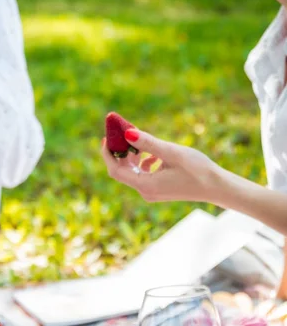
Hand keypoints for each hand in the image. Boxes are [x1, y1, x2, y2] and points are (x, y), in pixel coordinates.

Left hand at [101, 128, 224, 203]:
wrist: (218, 188)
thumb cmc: (198, 170)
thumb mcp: (172, 152)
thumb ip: (148, 143)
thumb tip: (127, 132)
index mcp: (145, 185)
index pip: (115, 170)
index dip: (108, 154)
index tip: (107, 137)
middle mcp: (145, 191)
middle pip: (122, 171)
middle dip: (121, 152)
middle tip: (122, 133)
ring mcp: (151, 192)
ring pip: (132, 172)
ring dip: (132, 156)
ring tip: (139, 140)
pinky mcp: (158, 190)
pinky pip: (142, 174)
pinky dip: (143, 162)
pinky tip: (153, 154)